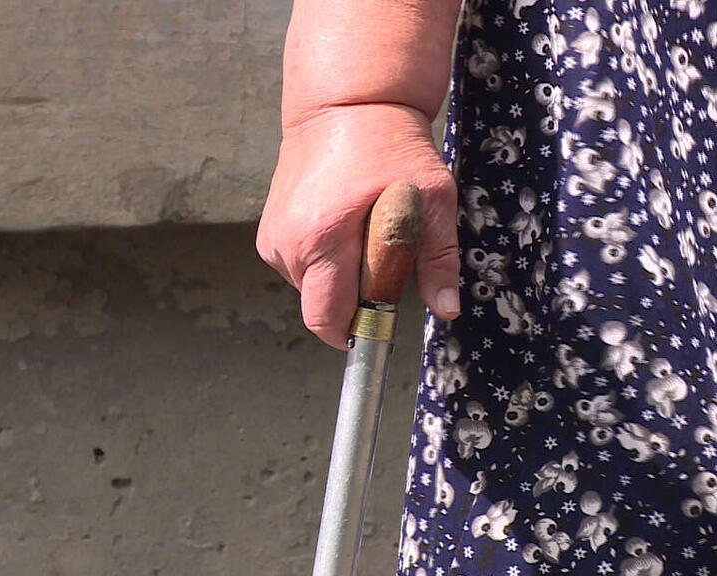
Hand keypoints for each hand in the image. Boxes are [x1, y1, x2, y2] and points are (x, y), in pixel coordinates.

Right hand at [256, 102, 460, 349]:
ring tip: (360, 234)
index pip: (326, 317)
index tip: (379, 325)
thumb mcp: (433, 198)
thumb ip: (438, 258)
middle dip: (352, 301)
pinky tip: (341, 227)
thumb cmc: (393, 147)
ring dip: (338, 279)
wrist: (346, 103)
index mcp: (321, 239)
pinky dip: (323, 261)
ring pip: (309, 288)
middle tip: (381, 262)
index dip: (355, 331)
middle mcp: (286, 243)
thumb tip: (448, 310)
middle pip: (320, 306)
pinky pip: (299, 267)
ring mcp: (272, 236)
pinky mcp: (269, 230)